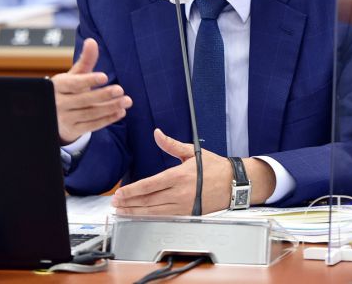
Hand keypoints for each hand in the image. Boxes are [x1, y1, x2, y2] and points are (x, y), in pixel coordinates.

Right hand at [53, 38, 131, 144]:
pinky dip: (107, 119)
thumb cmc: (67, 89)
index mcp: (57, 86)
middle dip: (103, 95)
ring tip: (126, 101)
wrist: (51, 114)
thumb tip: (92, 41)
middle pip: (84, 100)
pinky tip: (120, 112)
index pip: (73, 83)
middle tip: (120, 90)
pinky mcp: (72, 130)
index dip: (89, 80)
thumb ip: (85, 60)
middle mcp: (59, 103)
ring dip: (110, 108)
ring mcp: (65, 118)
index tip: (105, 76)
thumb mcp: (73, 75)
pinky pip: (92, 125)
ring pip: (90, 113)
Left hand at [111, 129, 276, 214]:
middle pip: (148, 201)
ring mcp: (184, 206)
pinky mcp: (188, 214)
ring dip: (136, 212)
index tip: (120, 193)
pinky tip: (141, 216)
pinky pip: (166, 217)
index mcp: (179, 176)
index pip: (149, 185)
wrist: (234, 183)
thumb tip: (157, 134)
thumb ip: (171, 144)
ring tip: (123, 211)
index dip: (132, 191)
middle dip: (130, 203)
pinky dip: (151, 217)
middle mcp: (180, 193)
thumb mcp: (192, 152)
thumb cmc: (215, 167)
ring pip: (155, 212)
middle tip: (116, 204)